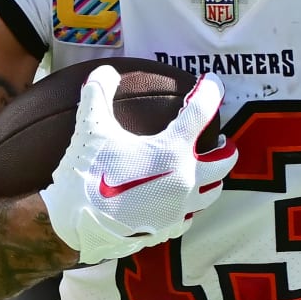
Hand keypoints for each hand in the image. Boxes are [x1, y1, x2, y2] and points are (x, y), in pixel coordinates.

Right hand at [39, 67, 237, 264]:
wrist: (75, 226)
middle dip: (224, 145)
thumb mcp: (90, 128)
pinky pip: (192, 213)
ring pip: (213, 190)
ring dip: (215, 175)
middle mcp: (184, 180)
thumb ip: (98, 93)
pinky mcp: (168, 228)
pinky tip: (183, 196)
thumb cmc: (85, 175)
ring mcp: (179, 208)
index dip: (210, 91)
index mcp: (172, 151)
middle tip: (220, 136)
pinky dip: (193, 201)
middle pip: (224, 159)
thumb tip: (104, 71)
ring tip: (207, 165)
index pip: (201, 112)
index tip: (212, 82)